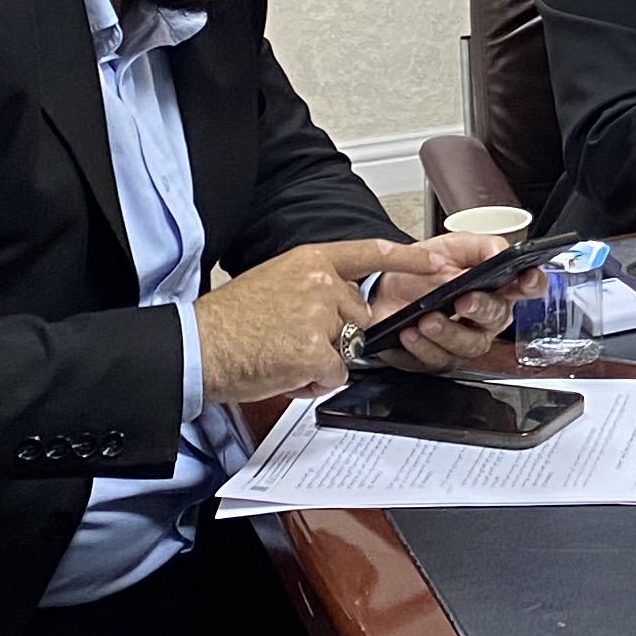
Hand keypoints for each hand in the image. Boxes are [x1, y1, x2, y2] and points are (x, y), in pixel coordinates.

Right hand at [193, 234, 500, 403]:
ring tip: (281, 355)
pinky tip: (283, 372)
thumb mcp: (273, 281)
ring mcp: (321, 318)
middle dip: (335, 336)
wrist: (196, 348)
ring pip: (347, 349)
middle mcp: (320, 284)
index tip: (439, 259)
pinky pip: (334, 376)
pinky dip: (312, 382)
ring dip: (322, 361)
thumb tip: (337, 303)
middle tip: (290, 340)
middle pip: (358, 316)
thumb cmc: (227, 322)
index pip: (369, 252)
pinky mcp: (318, 352)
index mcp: (310, 261)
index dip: (409, 257)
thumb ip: (312, 287)